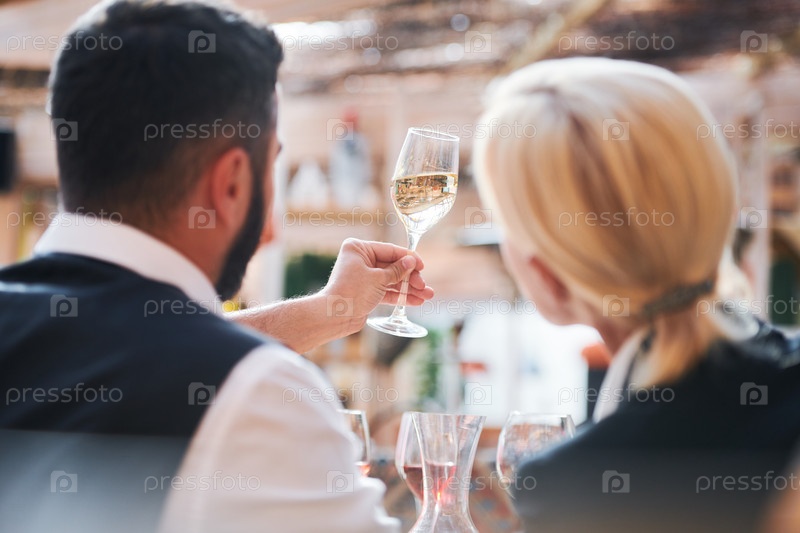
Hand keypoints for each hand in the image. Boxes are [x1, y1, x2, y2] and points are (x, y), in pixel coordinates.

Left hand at [320, 238, 434, 330]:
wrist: (335, 317)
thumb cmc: (352, 292)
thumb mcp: (378, 278)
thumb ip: (397, 270)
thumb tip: (411, 261)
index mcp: (358, 248)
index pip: (390, 250)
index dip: (408, 258)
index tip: (422, 266)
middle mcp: (360, 260)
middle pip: (392, 266)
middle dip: (411, 278)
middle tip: (424, 286)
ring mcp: (363, 277)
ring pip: (391, 280)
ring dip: (409, 289)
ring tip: (427, 296)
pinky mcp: (366, 292)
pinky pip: (387, 291)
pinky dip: (400, 296)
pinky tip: (416, 301)